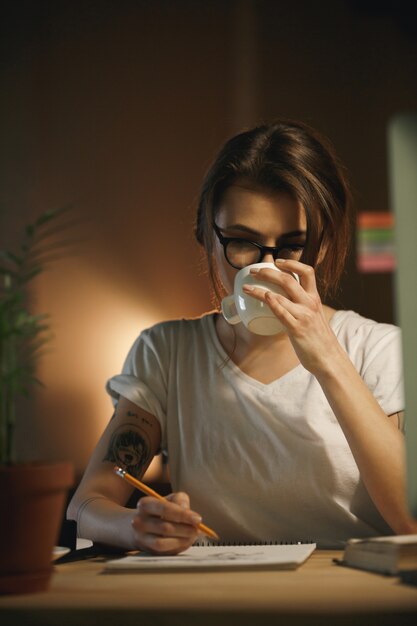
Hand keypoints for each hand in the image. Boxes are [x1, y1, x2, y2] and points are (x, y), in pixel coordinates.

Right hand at [131, 491, 201, 554]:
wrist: (137, 526)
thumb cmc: (158, 510)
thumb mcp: (168, 499)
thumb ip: (180, 500)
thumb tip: (190, 513)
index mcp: (145, 505)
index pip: (164, 509)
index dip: (183, 515)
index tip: (198, 519)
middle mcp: (139, 522)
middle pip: (165, 528)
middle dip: (185, 529)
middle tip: (197, 528)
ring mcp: (141, 538)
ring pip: (162, 543)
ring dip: (182, 540)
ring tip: (193, 535)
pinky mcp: (147, 551)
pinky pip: (164, 552)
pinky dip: (178, 547)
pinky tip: (185, 540)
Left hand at [243, 259, 344, 374]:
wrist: (328, 358)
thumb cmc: (317, 338)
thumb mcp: (313, 315)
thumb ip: (300, 306)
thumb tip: (281, 302)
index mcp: (314, 298)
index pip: (307, 272)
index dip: (291, 263)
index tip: (277, 261)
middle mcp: (310, 303)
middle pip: (288, 280)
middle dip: (268, 272)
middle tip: (254, 271)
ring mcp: (303, 315)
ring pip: (280, 295)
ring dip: (260, 290)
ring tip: (246, 288)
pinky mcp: (297, 329)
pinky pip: (282, 313)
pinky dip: (272, 303)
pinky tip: (264, 297)